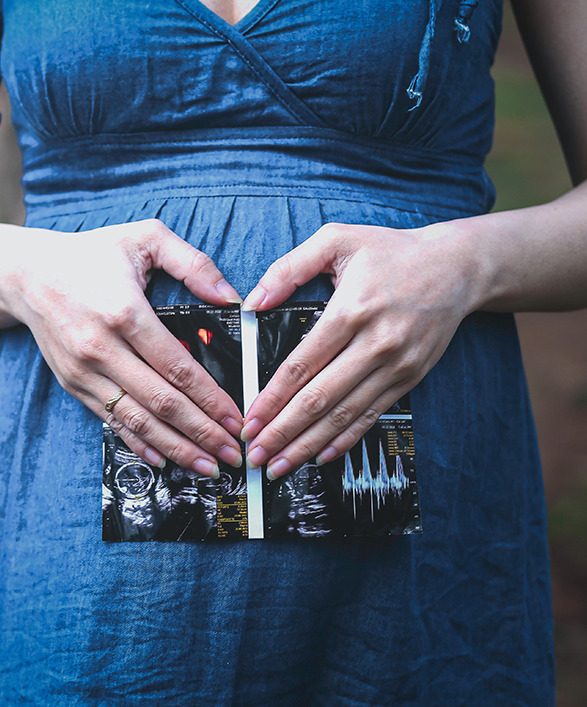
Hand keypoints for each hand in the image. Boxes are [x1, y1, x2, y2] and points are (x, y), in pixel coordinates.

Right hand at [6, 220, 245, 477]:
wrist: (27, 274)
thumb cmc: (91, 254)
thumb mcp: (145, 237)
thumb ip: (194, 263)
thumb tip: (232, 299)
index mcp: (125, 312)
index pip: (178, 367)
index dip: (211, 399)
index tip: (236, 420)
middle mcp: (102, 347)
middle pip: (161, 402)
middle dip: (202, 433)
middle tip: (233, 454)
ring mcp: (84, 371)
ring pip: (137, 420)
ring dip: (175, 447)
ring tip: (207, 466)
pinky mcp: (73, 383)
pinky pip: (111, 420)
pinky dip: (139, 443)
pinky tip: (165, 458)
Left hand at [241, 221, 480, 478]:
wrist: (458, 266)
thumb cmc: (391, 251)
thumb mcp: (337, 240)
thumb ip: (289, 268)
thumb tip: (252, 301)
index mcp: (352, 311)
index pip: (302, 365)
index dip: (272, 398)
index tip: (249, 420)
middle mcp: (375, 343)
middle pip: (320, 398)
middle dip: (283, 432)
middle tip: (255, 454)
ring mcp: (396, 365)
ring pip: (344, 414)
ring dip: (308, 444)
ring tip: (278, 466)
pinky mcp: (410, 378)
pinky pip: (372, 415)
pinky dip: (345, 439)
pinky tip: (321, 456)